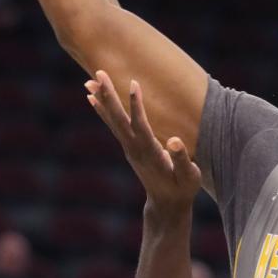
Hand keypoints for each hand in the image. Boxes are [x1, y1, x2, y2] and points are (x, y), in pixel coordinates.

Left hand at [86, 72, 200, 215]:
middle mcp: (135, 148)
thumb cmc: (182, 189)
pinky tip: (93, 99)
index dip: (137, 105)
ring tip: (88, 81)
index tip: (133, 83)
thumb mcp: (189, 176)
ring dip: (101, 100)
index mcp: (151, 152)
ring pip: (112, 120)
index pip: (141, 124)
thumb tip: (175, 142)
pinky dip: (102, 111)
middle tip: (99, 73)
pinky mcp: (128, 147)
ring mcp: (129, 148)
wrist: (166, 205)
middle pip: (118, 119)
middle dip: (109, 95)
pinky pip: (113, 125)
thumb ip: (181, 159)